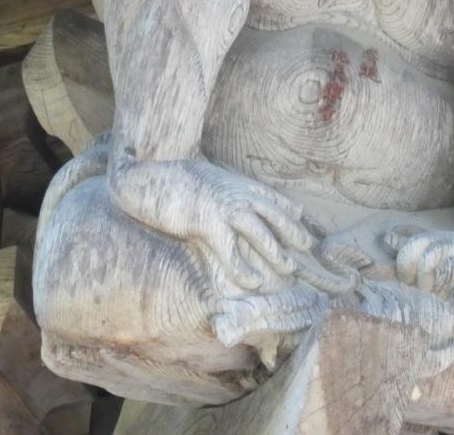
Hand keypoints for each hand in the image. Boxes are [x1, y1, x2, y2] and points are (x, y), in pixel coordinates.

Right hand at [115, 158, 313, 290]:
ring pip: (259, 232)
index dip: (287, 209)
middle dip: (292, 231)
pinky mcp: (207, 223)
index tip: (301, 218)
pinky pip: (231, 251)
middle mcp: (235, 193)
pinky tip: (253, 282)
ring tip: (289, 268)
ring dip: (276, 251)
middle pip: (273, 214)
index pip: (269, 195)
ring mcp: (223, 207)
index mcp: (234, 181)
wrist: (146, 173)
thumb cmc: (169, 175)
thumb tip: (221, 185)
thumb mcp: (203, 172)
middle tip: (307, 247)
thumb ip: (219, 182)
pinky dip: (244, 268)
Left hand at [386, 227, 453, 321]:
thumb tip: (387, 236)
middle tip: (437, 291)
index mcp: (451, 243)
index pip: (414, 243)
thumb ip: (424, 247)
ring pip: (441, 274)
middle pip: (423, 255)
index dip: (404, 263)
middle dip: (420, 279)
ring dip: (444, 294)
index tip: (414, 281)